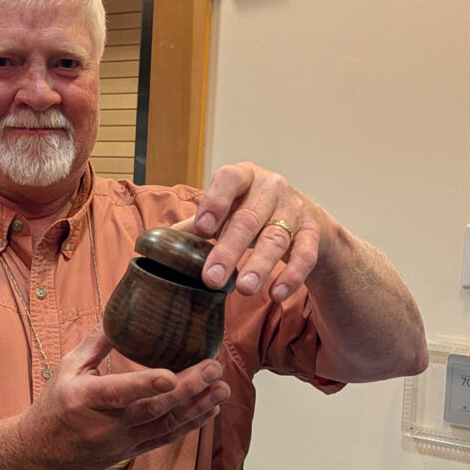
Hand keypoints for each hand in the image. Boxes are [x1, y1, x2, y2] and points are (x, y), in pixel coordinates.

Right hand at [18, 324, 229, 469]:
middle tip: (214, 369)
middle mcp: (106, 423)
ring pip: (166, 425)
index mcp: (85, 398)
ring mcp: (122, 440)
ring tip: (222, 388)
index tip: (170, 376)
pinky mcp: (133, 449)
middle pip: (153, 408)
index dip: (145, 384)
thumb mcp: (68, 367)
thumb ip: (97, 342)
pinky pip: (167, 438)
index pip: (118, 393)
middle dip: (188, 389)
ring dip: (198, 407)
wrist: (43, 453)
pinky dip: (192, 424)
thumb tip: (122, 312)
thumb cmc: (55, 405)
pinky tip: (211, 409)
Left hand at [172, 162, 329, 301]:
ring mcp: (295, 209)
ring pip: (276, 239)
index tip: (203, 229)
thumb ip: (197, 225)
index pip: (229, 179)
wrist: (306, 218)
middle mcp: (271, 188)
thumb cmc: (254, 212)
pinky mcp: (313, 233)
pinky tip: (276, 293)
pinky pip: (305, 255)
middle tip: (211, 278)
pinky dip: (291, 276)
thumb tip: (156, 244)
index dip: (215, 201)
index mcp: (244, 176)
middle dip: (229, 250)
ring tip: (244, 289)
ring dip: (260, 265)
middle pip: (249, 219)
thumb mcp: (227, 210)